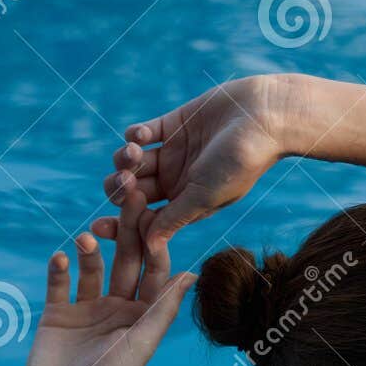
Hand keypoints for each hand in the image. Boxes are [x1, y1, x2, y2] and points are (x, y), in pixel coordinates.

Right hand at [7, 186, 193, 365]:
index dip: (155, 243)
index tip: (154, 212)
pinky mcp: (57, 313)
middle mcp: (119, 310)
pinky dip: (59, 267)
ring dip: (90, 250)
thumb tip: (193, 273)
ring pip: (92, 267)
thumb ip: (164, 308)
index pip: (154, 272)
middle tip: (125, 196)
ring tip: (87, 238)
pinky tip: (60, 255)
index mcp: (144, 318)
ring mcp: (87, 310)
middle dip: (126, 231)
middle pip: (125, 262)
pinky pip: (59, 282)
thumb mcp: (141, 344)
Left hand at [93, 75, 293, 244]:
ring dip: (126, 159)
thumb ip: (175, 218)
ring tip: (136, 153)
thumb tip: (149, 247)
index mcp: (185, 205)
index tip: (101, 226)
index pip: (145, 219)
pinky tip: (143, 136)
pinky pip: (142, 133)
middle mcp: (176, 181)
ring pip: (133, 161)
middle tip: (124, 182)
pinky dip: (135, 135)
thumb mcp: (204, 195)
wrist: (264, 118)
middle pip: (132, 191)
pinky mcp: (173, 124)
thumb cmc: (240, 162)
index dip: (122, 224)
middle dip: (120, 189)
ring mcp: (174, 152)